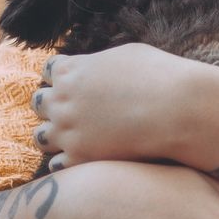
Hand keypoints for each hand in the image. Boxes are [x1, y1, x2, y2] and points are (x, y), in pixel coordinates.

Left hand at [32, 43, 206, 168]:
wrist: (179, 110)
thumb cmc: (160, 76)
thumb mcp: (126, 54)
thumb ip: (98, 63)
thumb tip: (93, 68)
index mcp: (71, 70)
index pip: (48, 71)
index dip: (62, 77)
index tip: (77, 84)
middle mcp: (61, 100)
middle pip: (39, 103)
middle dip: (53, 105)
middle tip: (74, 111)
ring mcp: (67, 131)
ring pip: (40, 137)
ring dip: (55, 135)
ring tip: (76, 136)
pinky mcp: (79, 159)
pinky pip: (56, 164)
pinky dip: (67, 160)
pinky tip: (86, 156)